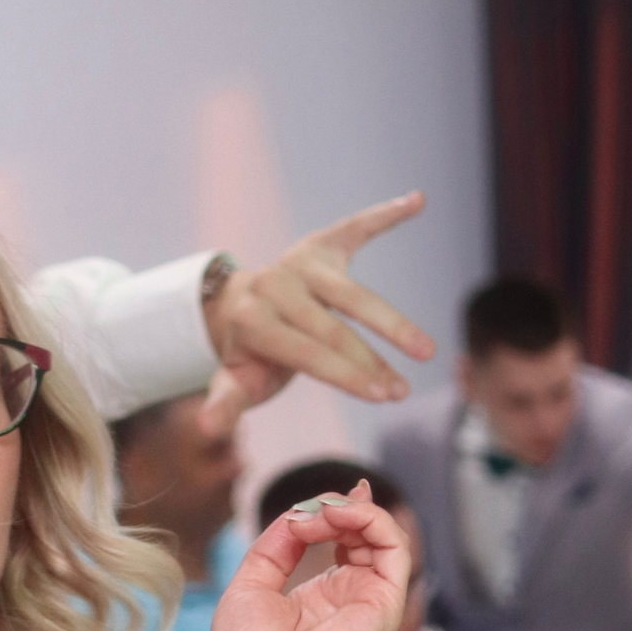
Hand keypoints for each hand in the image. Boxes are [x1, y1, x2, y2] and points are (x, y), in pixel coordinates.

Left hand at [199, 195, 435, 431]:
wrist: (241, 310)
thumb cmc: (250, 357)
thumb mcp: (236, 382)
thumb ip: (226, 402)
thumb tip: (206, 429)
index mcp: (254, 321)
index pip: (307, 352)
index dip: (345, 375)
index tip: (380, 396)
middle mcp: (276, 285)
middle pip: (334, 329)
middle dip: (372, 363)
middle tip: (402, 392)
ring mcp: (301, 262)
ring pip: (354, 295)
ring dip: (393, 324)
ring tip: (425, 351)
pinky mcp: (321, 244)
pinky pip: (356, 227)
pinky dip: (385, 214)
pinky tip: (416, 201)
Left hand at [211, 485, 411, 630]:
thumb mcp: (247, 588)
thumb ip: (273, 548)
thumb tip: (298, 515)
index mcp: (318, 600)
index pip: (339, 543)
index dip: (330, 514)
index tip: (306, 508)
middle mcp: (348, 599)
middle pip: (361, 534)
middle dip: (335, 509)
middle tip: (307, 514)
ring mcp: (369, 600)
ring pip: (382, 534)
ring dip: (349, 511)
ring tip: (320, 515)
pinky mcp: (386, 602)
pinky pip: (395, 545)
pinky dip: (369, 519)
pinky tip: (338, 517)